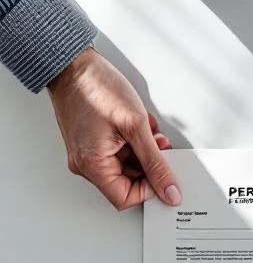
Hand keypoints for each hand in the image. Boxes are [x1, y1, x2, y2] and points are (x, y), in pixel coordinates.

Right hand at [46, 47, 180, 210]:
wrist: (74, 64)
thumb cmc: (95, 87)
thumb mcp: (136, 127)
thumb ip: (156, 163)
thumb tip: (169, 190)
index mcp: (92, 165)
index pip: (125, 198)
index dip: (149, 188)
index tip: (164, 173)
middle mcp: (86, 163)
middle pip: (128, 181)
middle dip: (149, 163)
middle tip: (159, 143)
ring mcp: (89, 152)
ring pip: (128, 165)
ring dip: (145, 149)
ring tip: (148, 129)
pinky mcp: (94, 141)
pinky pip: (121, 151)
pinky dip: (136, 141)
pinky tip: (140, 124)